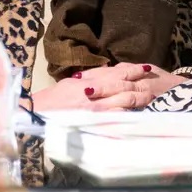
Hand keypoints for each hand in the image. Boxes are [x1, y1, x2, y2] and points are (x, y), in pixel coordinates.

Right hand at [33, 63, 184, 112]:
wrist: (35, 115)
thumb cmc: (51, 100)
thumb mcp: (70, 83)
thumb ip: (89, 78)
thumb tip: (106, 72)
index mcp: (89, 81)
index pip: (117, 73)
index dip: (133, 70)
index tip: (146, 68)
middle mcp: (94, 94)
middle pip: (124, 87)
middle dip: (141, 85)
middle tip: (155, 84)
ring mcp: (95, 110)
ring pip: (124, 103)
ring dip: (139, 100)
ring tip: (152, 98)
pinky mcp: (94, 124)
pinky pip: (115, 120)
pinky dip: (128, 117)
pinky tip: (138, 116)